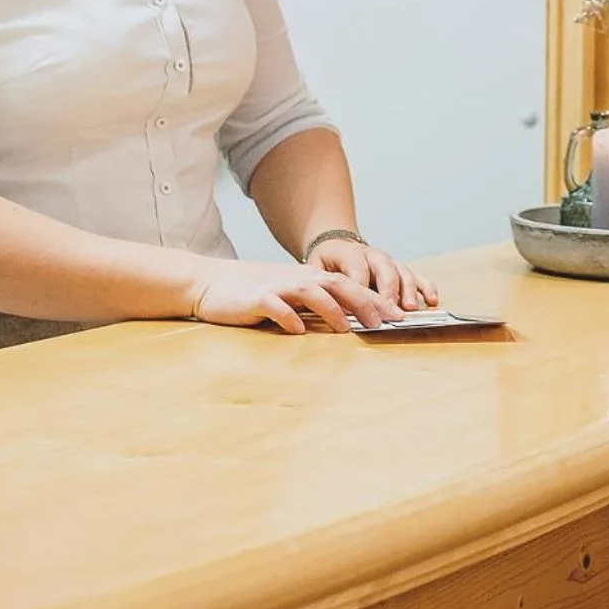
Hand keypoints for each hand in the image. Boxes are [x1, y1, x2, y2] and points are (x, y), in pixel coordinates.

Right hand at [187, 257, 402, 333]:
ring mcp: (276, 287)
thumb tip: (351, 321)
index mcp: (309, 279)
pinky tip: (298, 330)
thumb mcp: (290, 296)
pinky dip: (288, 317)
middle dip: (365, 302)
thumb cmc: (254, 292)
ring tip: (349, 329)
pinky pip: (275, 306)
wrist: (210, 283)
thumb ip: (317, 305)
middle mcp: (297, 279)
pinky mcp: (255, 299)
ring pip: (311, 292)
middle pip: (338, 284)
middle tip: (386, 322)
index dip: (375, 298)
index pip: (349, 285)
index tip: (399, 315)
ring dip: (332, 310)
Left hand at [306, 238, 438, 310]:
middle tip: (390, 312)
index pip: (357, 270)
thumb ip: (322, 284)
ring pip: (403, 272)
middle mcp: (372, 255)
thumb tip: (326, 306)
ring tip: (410, 308)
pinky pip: (417, 275)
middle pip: (384, 270)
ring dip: (408, 290)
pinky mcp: (400, 268)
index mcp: (349, 253)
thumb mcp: (316, 268)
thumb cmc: (327, 263)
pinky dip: (426, 287)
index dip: (359, 290)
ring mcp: (389, 261)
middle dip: (388, 292)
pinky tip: (432, 300)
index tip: (359, 310)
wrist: (337, 244)